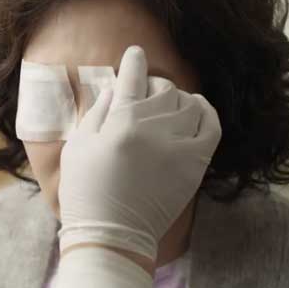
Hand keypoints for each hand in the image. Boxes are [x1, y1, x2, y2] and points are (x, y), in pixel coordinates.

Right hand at [58, 45, 221, 261]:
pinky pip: (211, 127)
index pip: (132, 78)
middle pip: (163, 89)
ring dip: (177, 100)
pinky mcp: (194, 165)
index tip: (136, 53)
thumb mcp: (77, 147)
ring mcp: (177, 145)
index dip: (134, 61)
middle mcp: (152, 127)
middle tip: (144, 98)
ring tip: (167, 108)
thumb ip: (95, 113)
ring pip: (188, 103)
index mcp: (120, 121)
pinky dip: (207, 113)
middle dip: (153, 87)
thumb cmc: (85, 191)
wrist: (112, 234)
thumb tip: (112, 89)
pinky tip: (197, 110)